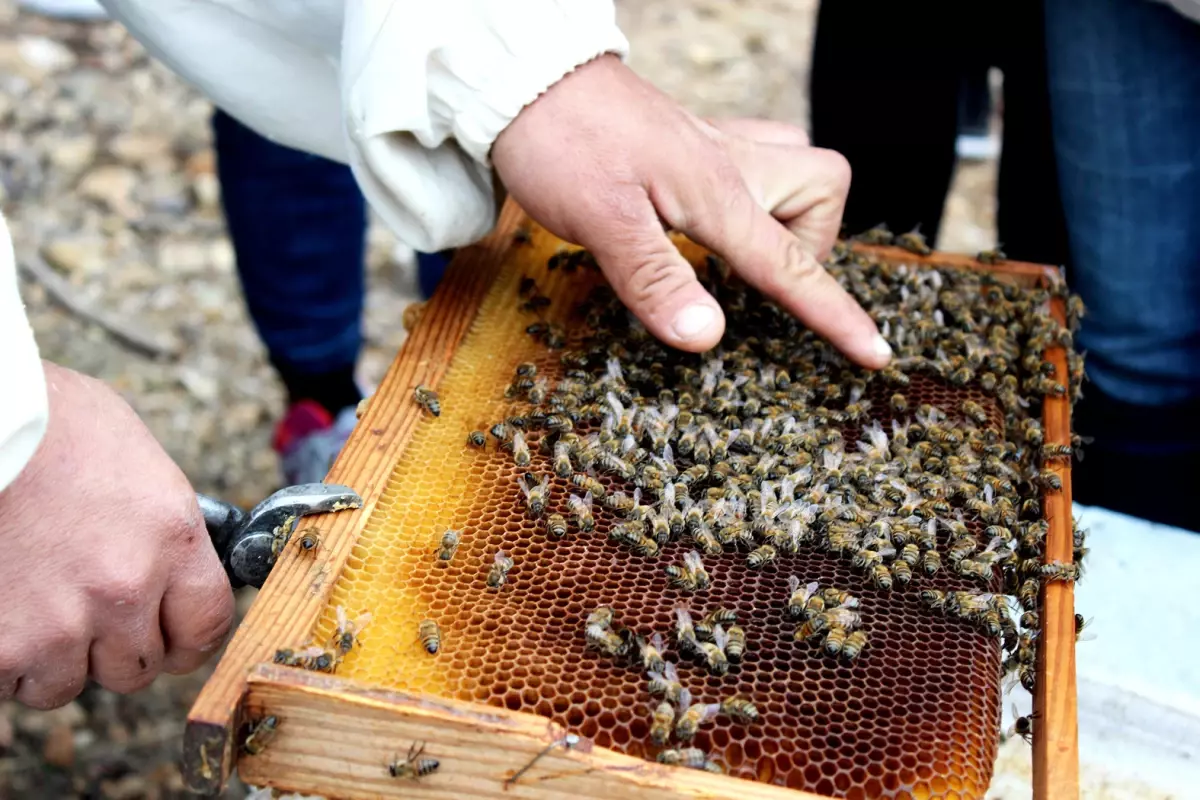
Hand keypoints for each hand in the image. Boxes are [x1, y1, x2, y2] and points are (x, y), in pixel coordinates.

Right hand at [0, 363, 232, 708]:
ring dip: (56, 658)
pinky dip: (7, 660)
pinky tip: (5, 612)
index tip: (173, 635)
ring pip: (70, 682)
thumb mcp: (141, 466)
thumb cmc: (54, 426)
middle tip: (90, 613)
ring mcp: (60, 623)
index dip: (188, 637)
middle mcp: (125, 589)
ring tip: (37, 606)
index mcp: (173, 540)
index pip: (207, 625)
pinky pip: (12, 682)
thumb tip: (175, 568)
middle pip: (140, 666)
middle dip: (116, 647)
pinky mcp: (1, 645)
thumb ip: (164, 530)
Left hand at [492, 55, 890, 367]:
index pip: (792, 265)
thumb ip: (658, 280)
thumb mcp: (601, 222)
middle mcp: (730, 163)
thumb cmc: (560, 144)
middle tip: (755, 281)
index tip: (874, 354)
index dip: (834, 314)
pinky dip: (748, 194)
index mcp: (718, 192)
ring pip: (793, 165)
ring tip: (734, 253)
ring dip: (784, 214)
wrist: (526, 78)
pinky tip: (703, 218)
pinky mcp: (688, 142)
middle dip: (810, 243)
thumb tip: (708, 338)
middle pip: (824, 189)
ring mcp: (712, 147)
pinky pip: (752, 159)